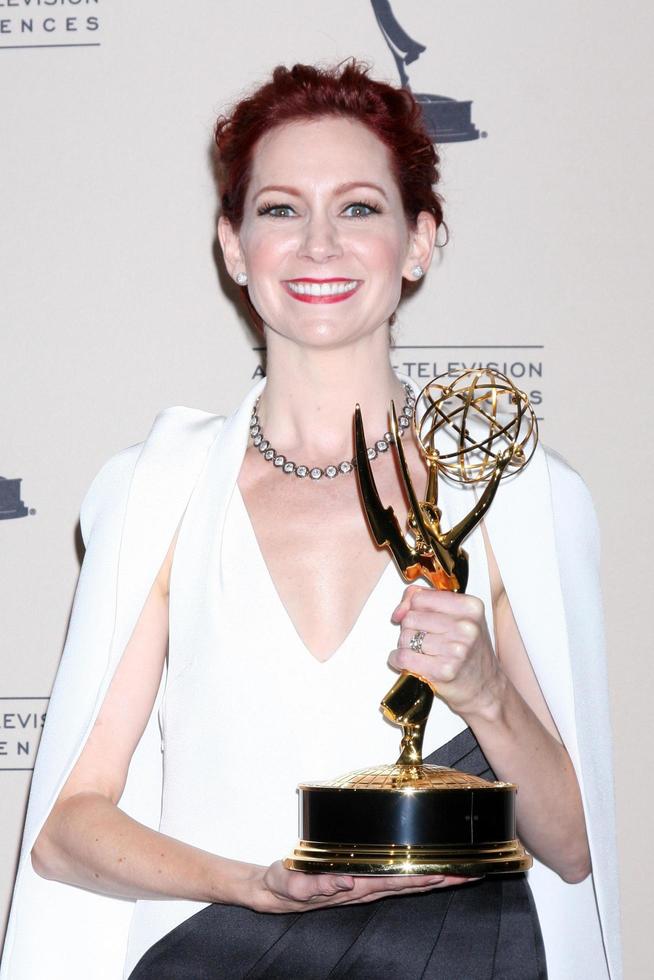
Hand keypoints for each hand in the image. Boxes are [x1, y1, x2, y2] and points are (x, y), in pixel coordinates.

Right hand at [249, 860, 477, 912]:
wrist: (273, 892)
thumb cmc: (284, 884)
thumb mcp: (291, 884)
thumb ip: (311, 885)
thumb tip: (342, 883)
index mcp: (353, 887)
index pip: (394, 881)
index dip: (421, 877)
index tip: (447, 871)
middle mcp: (364, 888)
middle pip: (408, 884)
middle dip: (439, 879)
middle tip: (469, 871)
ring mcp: (363, 886)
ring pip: (405, 882)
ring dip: (433, 878)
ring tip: (460, 872)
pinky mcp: (359, 880)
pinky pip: (393, 878)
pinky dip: (414, 876)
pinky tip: (430, 872)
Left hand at [390, 585, 504, 717]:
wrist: (487, 690)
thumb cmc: (472, 654)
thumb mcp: (460, 618)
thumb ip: (428, 603)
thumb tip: (399, 611)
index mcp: (470, 607)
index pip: (420, 597)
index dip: (410, 607)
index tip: (413, 616)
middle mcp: (466, 626)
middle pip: (410, 618)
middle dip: (410, 630)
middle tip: (424, 640)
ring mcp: (456, 649)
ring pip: (405, 637)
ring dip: (406, 646)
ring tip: (422, 653)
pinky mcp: (444, 670)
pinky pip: (404, 657)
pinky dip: (399, 660)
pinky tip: (411, 663)